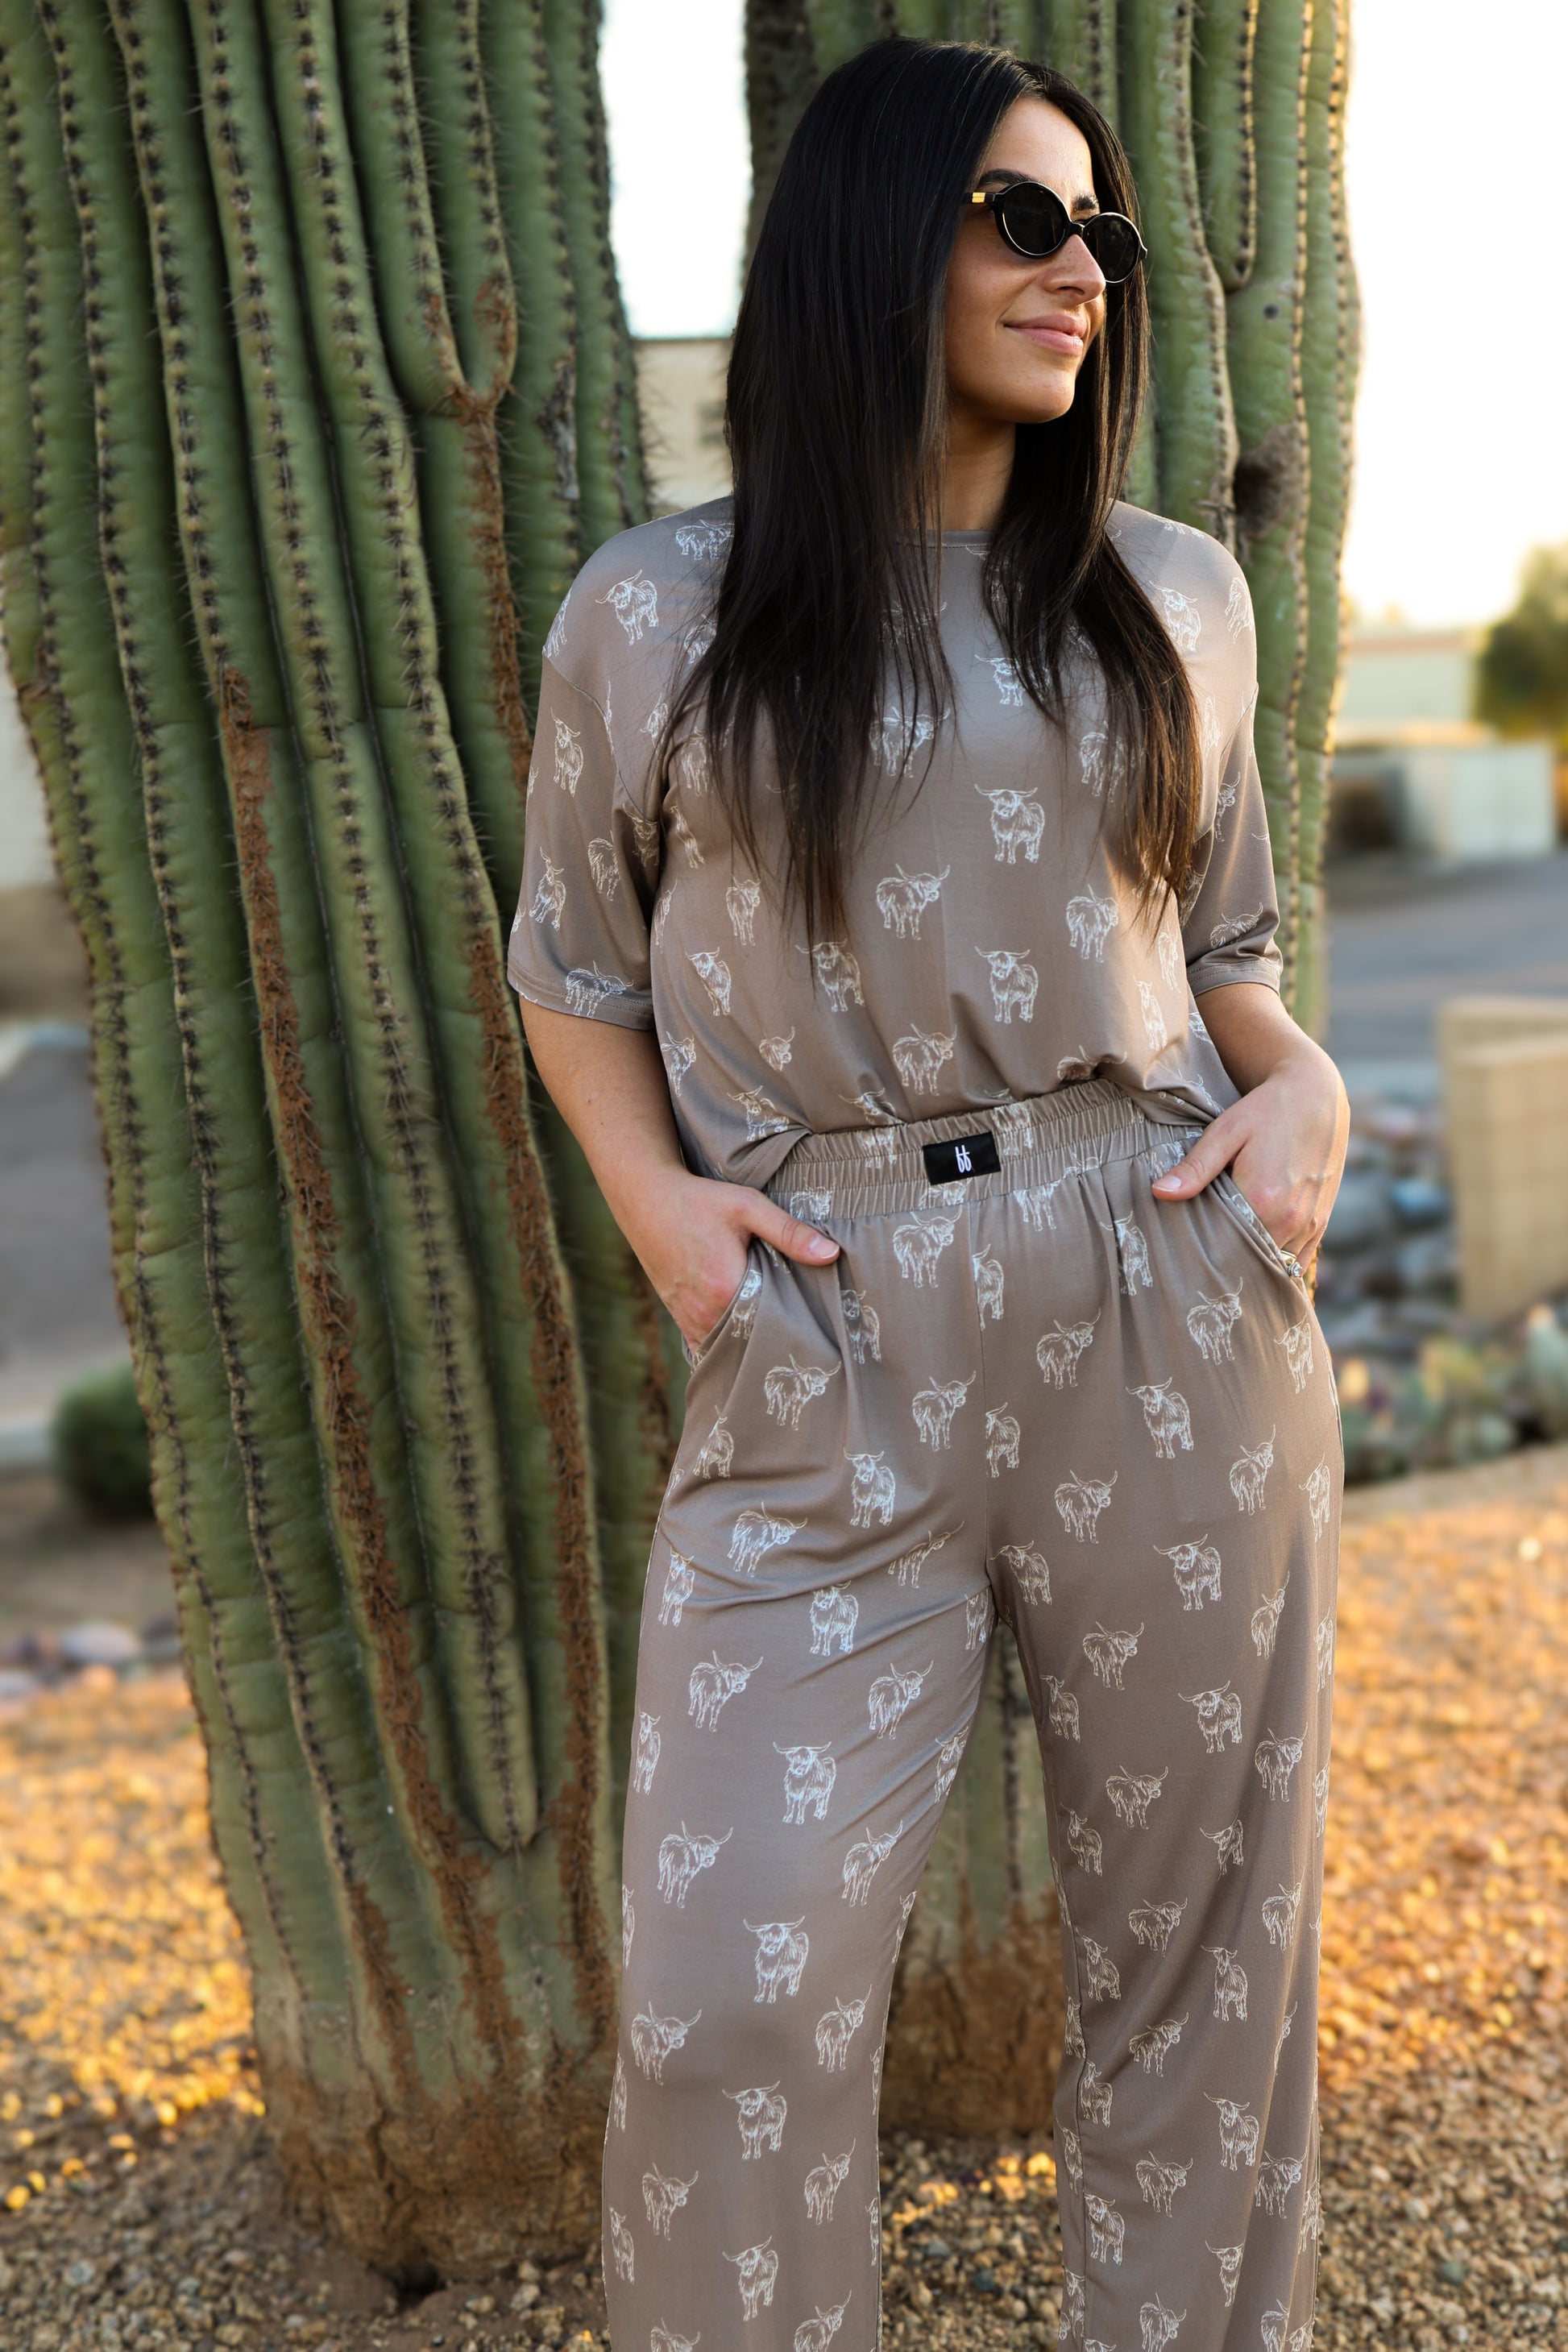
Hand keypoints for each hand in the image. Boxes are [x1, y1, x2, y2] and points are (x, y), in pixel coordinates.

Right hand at [622, 1166, 839, 1354]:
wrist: (647, 1199)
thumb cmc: (700, 1200)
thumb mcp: (748, 1207)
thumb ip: (790, 1232)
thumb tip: (832, 1254)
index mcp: (726, 1287)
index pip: (773, 1322)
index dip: (796, 1324)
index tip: (818, 1327)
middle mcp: (705, 1311)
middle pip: (752, 1338)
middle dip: (777, 1338)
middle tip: (808, 1341)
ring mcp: (689, 1318)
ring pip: (729, 1346)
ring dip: (751, 1344)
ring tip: (781, 1341)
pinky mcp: (680, 1317)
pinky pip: (706, 1347)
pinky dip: (726, 1347)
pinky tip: (745, 1344)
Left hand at [1150, 1037, 1348, 1268]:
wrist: (1316, 1095)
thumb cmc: (1266, 1110)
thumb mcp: (1225, 1132)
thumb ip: (1194, 1167)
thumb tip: (1158, 1192)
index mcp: (1263, 1198)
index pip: (1225, 1246)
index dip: (1205, 1255)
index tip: (1184, 1259)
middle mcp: (1291, 1218)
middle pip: (1250, 1260)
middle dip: (1227, 1265)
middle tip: (1199, 1269)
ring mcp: (1310, 1223)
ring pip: (1276, 1265)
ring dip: (1253, 1266)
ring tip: (1225, 1266)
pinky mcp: (1321, 1222)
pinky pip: (1298, 1261)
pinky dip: (1278, 1264)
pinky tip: (1255, 1262)